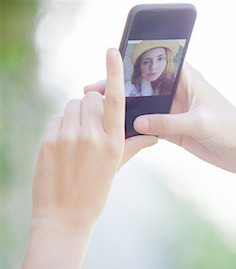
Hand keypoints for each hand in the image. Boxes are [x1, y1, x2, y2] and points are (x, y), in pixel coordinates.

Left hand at [32, 48, 156, 230]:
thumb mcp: (116, 167)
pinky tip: (64, 145)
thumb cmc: (95, 191)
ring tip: (78, 137)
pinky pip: (57, 118)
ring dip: (77, 114)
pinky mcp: (48, 140)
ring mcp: (67, 136)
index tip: (111, 51)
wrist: (64, 217)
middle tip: (93, 127)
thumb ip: (134, 145)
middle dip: (93, 105)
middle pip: (91, 98)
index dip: (114, 73)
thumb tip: (154, 135)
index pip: (114, 99)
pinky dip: (62, 125)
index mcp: (112, 141)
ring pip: (73, 105)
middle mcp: (90, 135)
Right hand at [84, 64, 235, 172]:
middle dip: (122, 89)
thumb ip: (169, 122)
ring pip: (144, 108)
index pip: (155, 66)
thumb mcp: (199, 122)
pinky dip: (136, 129)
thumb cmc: (231, 127)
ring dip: (127, 110)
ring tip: (100, 112)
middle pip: (145, 87)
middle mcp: (179, 93)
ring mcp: (175, 113)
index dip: (133, 66)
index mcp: (188, 79)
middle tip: (95, 92)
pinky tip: (118, 131)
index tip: (110, 68)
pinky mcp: (175, 131)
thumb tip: (138, 122)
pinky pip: (150, 127)